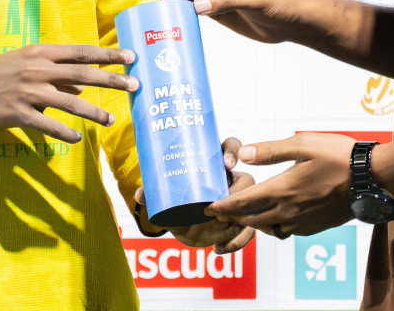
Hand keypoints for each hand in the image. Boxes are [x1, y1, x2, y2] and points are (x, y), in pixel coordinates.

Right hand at [0, 45, 137, 144]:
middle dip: (112, 79)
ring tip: (111, 119)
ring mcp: (28, 91)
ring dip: (93, 111)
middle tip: (135, 84)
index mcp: (40, 53)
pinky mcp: (17, 113)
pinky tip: (77, 139)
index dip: (108, 54)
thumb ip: (54, 74)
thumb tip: (82, 86)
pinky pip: (47, 125)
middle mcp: (38, 69)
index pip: (81, 51)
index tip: (130, 56)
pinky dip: (64, 133)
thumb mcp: (25, 65)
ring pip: (70, 101)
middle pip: (83, 73)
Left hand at [134, 138, 257, 254]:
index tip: (226, 163)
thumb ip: (153, 194)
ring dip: (239, 218)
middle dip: (237, 193)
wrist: (182, 223)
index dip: (232, 152)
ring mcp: (238, 203)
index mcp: (215, 164)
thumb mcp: (166, 195)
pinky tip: (219, 247)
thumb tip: (141, 195)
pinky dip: (236, 242)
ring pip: (252, 207)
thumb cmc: (177, 200)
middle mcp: (230, 181)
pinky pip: (247, 232)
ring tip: (219, 227)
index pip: (231, 147)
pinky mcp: (239, 223)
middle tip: (216, 205)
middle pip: (247, 180)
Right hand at [165, 0, 316, 45]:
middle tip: (164, 8)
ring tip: (163, 14)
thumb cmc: (282, 3)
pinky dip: (182, 9)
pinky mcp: (214, 2)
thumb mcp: (256, 0)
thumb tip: (196, 5)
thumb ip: (227, 0)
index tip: (175, 0)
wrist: (292, 20)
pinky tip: (174, 19)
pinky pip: (193, 3)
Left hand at [206, 133, 356, 237]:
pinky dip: (274, 226)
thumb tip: (243, 154)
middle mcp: (289, 210)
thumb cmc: (338, 156)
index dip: (223, 205)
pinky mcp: (314, 226)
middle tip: (220, 211)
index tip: (208, 207)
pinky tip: (275, 215)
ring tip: (245, 213)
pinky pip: (286, 231)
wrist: (371, 178)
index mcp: (283, 189)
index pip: (244, 202)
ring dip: (252, 222)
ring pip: (268, 228)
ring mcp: (302, 221)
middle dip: (233, 216)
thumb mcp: (302, 144)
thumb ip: (270, 150)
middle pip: (251, 219)